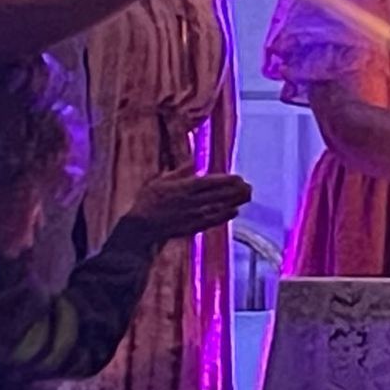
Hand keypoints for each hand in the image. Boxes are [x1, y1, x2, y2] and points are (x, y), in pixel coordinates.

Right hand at [127, 169, 252, 239]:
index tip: (240, 177)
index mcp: (184, 187)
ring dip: (234, 202)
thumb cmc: (147, 202)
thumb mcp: (159, 181)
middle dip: (236, 191)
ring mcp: (193, 215)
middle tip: (250, 187)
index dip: (227, 180)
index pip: (211, 182)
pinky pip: (212, 221)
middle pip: (219, 194)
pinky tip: (235, 212)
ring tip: (247, 197)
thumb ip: (178, 172)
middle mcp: (192, 201)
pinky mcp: (192, 227)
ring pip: (218, 207)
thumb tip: (192, 162)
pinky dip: (224, 216)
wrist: (140, 227)